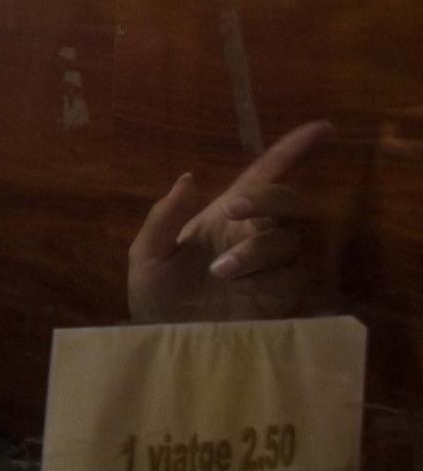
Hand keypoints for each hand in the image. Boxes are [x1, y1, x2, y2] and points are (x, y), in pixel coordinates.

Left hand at [127, 120, 332, 323]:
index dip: (292, 151)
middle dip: (269, 198)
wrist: (165, 342)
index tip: (323, 128)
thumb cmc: (155, 298)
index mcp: (223, 218)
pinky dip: (267, 278)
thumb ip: (164, 217)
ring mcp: (270, 266)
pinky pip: (293, 275)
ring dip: (255, 249)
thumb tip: (188, 178)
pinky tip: (240, 290)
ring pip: (288, 238)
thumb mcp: (147, 255)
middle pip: (288, 200)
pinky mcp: (282, 296)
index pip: (264, 176)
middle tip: (235, 209)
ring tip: (219, 272)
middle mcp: (252, 235)